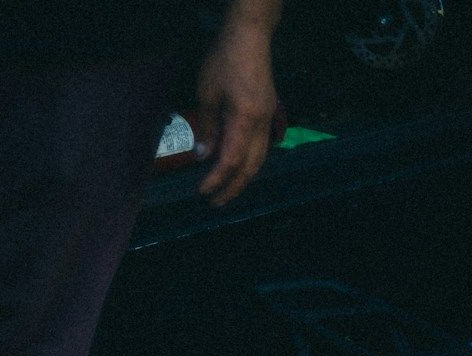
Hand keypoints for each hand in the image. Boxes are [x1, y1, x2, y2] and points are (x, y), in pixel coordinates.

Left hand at [194, 11, 278, 206]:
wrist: (250, 37)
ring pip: (261, 156)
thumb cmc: (224, 62)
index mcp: (245, 120)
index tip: (201, 192)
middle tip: (216, 203)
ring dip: (245, 176)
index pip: (230, 160)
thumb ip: (207, 128)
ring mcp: (269, 115)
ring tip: (228, 190)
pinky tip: (244, 164)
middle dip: (234, 187)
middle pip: (251, 165)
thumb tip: (202, 156)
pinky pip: (264, 142)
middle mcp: (262, 122)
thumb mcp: (206, 95)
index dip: (216, 180)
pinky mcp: (269, 109)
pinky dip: (254, 158)